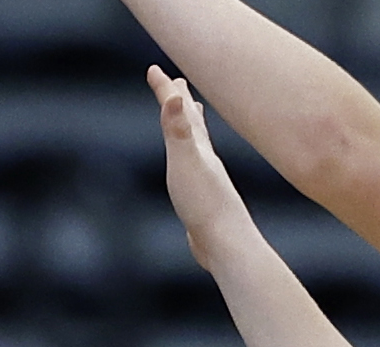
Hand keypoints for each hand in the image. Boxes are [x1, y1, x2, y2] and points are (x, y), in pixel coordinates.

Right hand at [148, 65, 255, 270]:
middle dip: (182, 102)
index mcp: (198, 147)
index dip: (165, 90)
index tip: (154, 70)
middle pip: (193, 123)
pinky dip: (192, 159)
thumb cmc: (205, 204)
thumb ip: (178, 131)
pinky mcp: (204, 201)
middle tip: (177, 84)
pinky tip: (193, 167)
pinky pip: (195, 171)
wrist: (226, 243)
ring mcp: (206, 180)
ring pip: (197, 146)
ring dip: (192, 128)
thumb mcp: (187, 162)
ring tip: (192, 117)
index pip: (179, 111)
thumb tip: (173, 95)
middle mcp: (205, 159)